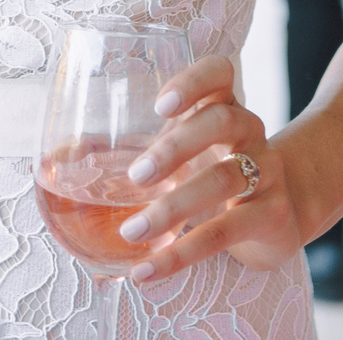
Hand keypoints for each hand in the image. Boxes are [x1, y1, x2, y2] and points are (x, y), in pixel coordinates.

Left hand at [112, 56, 303, 281]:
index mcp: (226, 109)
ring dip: (173, 207)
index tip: (160, 104)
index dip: (193, 81)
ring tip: (133, 230)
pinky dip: (181, 254)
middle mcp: (251, 134)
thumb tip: (59, 164)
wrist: (283, 214)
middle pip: (224, 121)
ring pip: (224, 179)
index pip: (220, 73)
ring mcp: (266, 173)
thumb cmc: (218, 174)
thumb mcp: (191, 154)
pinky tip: (146, 269)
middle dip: (176, 145)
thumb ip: (146, 150)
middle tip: (137, 174)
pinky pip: (226, 232)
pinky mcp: (271, 216)